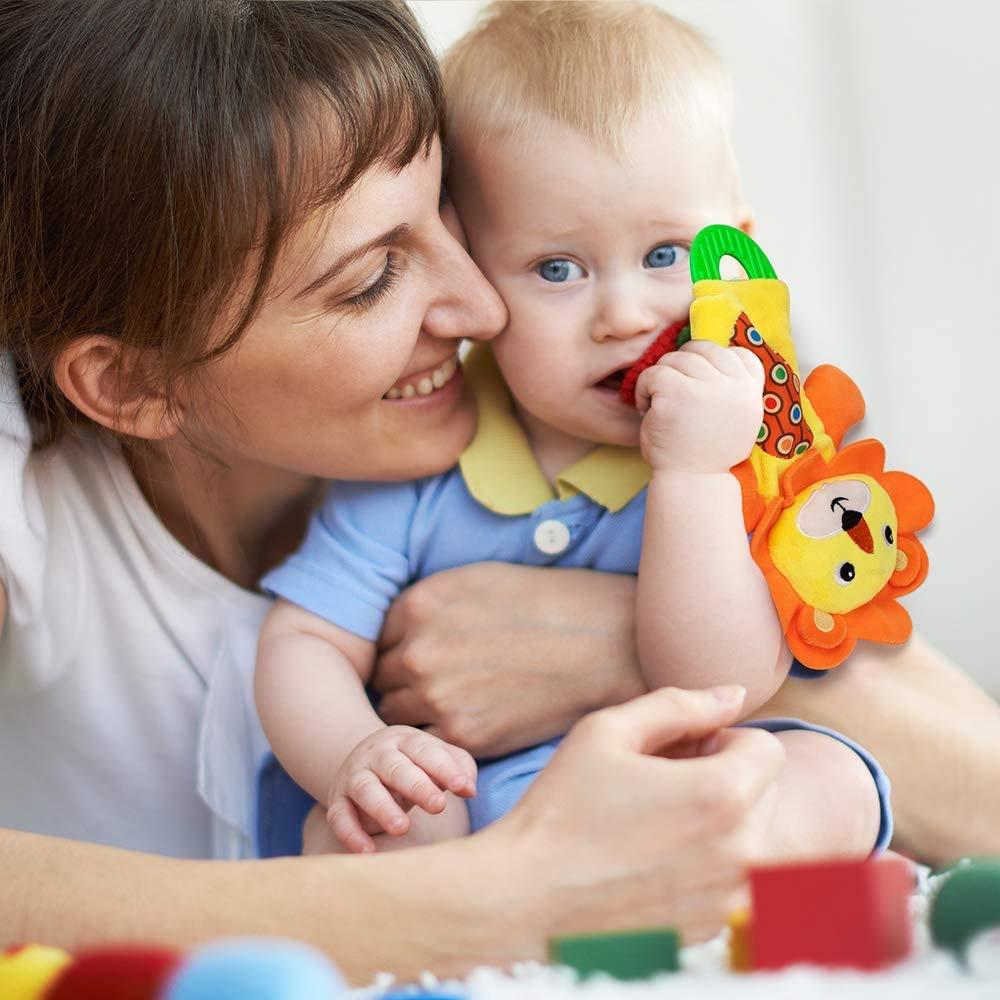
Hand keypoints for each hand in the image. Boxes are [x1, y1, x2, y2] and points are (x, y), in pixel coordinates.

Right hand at [327, 726, 476, 853]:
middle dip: (417, 786)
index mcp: (405, 741)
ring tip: (403, 828)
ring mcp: (355, 776)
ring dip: (383, 808)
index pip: (425, 750)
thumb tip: (470, 788)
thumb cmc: (412, 764)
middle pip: (396, 768)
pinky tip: (367, 851)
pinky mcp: (338, 801)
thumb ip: (458, 767)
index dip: (445, 768)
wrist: (361, 760)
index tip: (463, 787)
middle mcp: (377, 755)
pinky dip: (350, 834)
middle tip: (438, 806)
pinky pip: (339, 816)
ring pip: (366, 790)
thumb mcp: (434, 757)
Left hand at [373, 563, 645, 757]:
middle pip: (383, 677)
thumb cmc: (546, 604)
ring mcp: (437, 696)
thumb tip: (400, 631)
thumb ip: (428, 606)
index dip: (399, 648)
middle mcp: (417, 651)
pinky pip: (426, 744)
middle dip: (403, 682)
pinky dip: (438, 740)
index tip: (419, 657)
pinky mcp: (463, 735)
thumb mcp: (476, 581)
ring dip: (416, 714)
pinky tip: (468, 725)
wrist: (604, 643)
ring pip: (396, 714)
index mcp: (418, 604)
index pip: (379, 638)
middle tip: (439, 685)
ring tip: (454, 707)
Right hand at [489, 686, 784, 942]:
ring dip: (722, 821)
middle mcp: (742, 853)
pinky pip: (736, 879)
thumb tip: (734, 694)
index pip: (767, 749)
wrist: (525, 899)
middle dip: (725, 777)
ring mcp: (731, 899)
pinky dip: (710, 863)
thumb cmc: (562, 808)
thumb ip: (679, 705)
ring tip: (659, 822)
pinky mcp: (716, 930)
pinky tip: (655, 860)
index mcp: (721, 796)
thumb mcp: (607, 732)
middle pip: (765, 791)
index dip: (722, 738)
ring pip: (754, 837)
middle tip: (663, 783)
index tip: (679, 751)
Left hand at [634, 340, 763, 473]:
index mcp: (750, 390)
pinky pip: (653, 373)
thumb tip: (714, 353)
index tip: (698, 385)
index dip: (713, 362)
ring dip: (660, 379)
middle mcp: (734, 384)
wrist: (692, 482)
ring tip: (660, 406)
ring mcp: (707, 386)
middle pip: (702, 349)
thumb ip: (733, 389)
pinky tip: (646, 410)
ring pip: (675, 358)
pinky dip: (643, 389)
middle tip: (672, 394)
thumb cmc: (707, 452)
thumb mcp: (736, 418)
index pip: (740, 354)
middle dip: (682, 367)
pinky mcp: (677, 391)